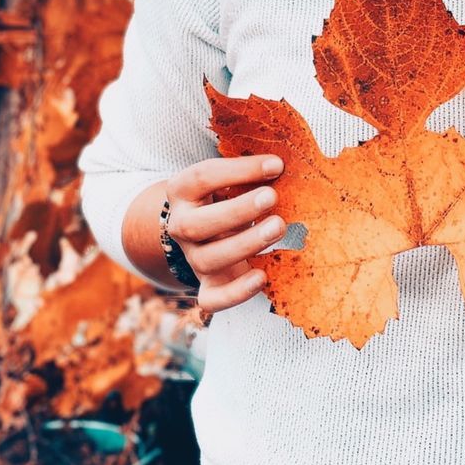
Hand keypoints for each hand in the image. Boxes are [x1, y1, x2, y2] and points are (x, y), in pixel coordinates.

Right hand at [165, 155, 286, 315]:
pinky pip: (212, 299)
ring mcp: (193, 258)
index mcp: (182, 190)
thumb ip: (251, 171)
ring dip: (245, 244)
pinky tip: (262, 277)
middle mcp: (181, 225)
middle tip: (272, 196)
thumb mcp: (231, 177)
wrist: (207, 229)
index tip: (276, 165)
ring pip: (208, 259)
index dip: (239, 170)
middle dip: (237, 210)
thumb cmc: (227, 194)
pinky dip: (236, 292)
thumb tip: (283, 164)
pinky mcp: (208, 286)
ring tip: (278, 226)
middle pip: (197, 224)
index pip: (201, 177)